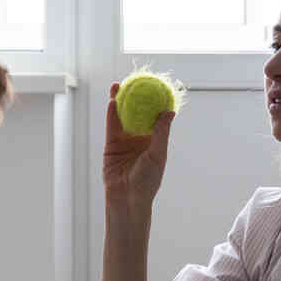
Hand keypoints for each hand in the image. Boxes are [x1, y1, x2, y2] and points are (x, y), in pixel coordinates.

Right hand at [101, 81, 174, 209]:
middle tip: (135, 81)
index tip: (155, 86)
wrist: (127, 198)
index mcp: (153, 140)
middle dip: (135, 97)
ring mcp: (124, 141)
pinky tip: (112, 101)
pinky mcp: (110, 145)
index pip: (154, 116)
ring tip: (119, 85)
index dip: (154, 101)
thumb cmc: (147, 181)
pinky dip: (112, 114)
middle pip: (136, 113)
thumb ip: (161, 132)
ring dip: (119, 101)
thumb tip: (169, 111)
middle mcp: (138, 138)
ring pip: (121, 116)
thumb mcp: (157, 155)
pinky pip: (112, 126)